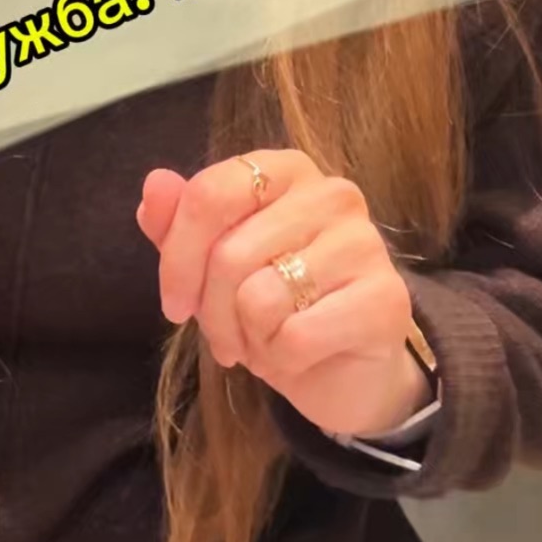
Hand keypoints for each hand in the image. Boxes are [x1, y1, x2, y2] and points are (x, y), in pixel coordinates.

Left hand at [136, 152, 429, 437]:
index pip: (209, 195)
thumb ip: (179, 224)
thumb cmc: (274, 308)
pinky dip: (283, 359)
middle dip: (211, 312)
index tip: (174, 303)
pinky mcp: (386, 299)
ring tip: (266, 340)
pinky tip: (298, 355)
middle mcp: (332, 193)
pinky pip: (296, 336)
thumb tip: (155, 183)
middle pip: (229, 253)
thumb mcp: (213, 267)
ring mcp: (365, 243)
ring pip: (259, 297)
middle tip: (227, 336)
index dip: (177, 257)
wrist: (342, 371)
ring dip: (249, 337)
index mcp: (288, 170)